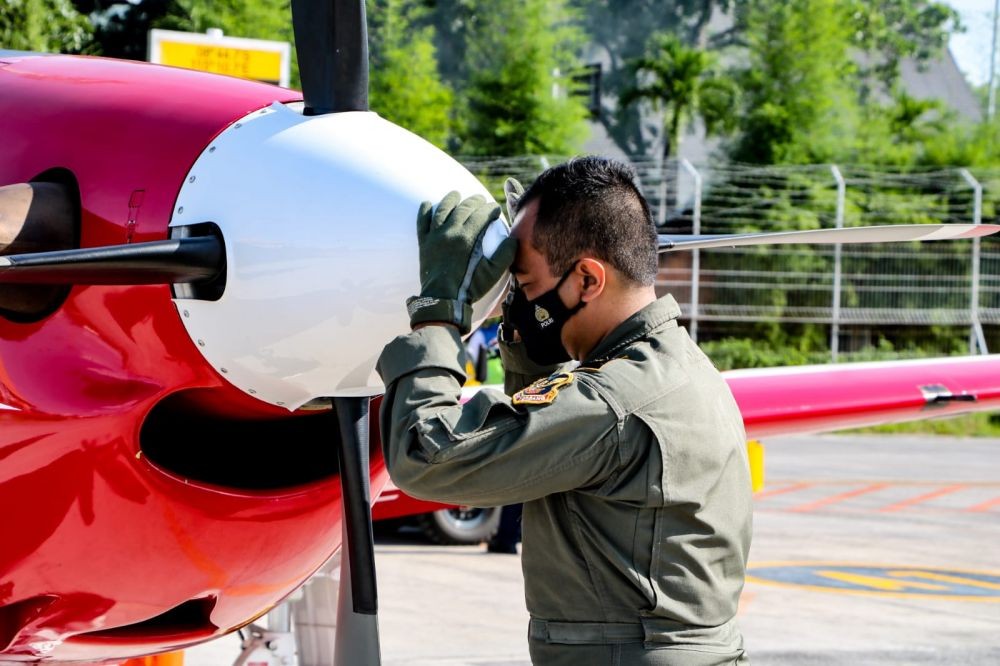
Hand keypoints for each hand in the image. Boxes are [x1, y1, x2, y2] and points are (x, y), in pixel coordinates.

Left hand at [407, 191, 516, 333]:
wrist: (443, 300)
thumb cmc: (470, 288)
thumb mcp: (494, 273)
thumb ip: (506, 254)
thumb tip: (512, 239)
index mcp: (468, 237)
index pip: (481, 214)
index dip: (490, 208)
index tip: (495, 208)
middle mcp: (450, 232)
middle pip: (463, 208)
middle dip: (474, 201)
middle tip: (481, 199)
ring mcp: (435, 237)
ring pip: (442, 210)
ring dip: (450, 200)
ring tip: (456, 194)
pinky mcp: (424, 244)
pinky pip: (422, 222)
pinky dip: (424, 211)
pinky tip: (426, 204)